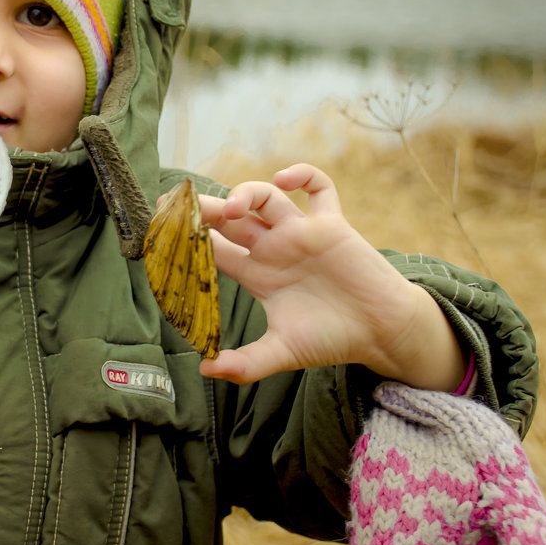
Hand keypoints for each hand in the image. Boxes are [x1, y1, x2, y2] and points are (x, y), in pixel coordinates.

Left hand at [192, 163, 464, 389]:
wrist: (383, 333)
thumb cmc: (333, 340)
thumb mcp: (282, 352)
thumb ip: (244, 364)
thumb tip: (204, 370)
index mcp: (257, 273)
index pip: (214, 247)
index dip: (190, 238)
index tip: (163, 232)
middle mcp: (274, 248)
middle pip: (231, 218)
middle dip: (204, 209)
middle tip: (179, 205)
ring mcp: (301, 233)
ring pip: (266, 198)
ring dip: (245, 193)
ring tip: (230, 207)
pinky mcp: (331, 224)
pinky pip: (319, 187)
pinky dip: (303, 174)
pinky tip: (284, 180)